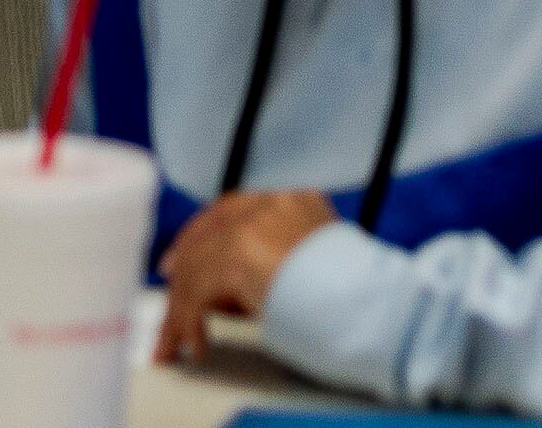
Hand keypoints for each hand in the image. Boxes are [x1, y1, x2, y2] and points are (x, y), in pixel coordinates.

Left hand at [155, 190, 335, 364]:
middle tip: (168, 296)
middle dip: (183, 267)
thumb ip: (276, 257)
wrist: (373, 308)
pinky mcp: (240, 256)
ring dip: (182, 309)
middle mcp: (270, 203)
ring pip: (197, 265)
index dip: (199, 234)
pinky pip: (198, 292)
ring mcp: (254, 225)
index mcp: (292, 196)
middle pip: (208, 233)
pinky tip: (199, 344)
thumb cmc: (353, 296)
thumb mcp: (314, 259)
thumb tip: (232, 288)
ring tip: (179, 341)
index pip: (230, 208)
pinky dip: (190, 322)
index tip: (179, 258)